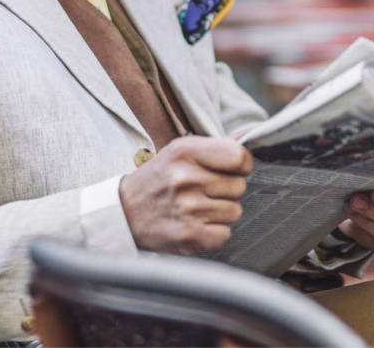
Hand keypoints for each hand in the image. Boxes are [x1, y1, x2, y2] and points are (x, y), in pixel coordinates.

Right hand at [119, 136, 252, 254]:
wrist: (124, 213)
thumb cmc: (157, 180)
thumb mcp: (179, 152)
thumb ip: (216, 146)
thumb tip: (249, 137)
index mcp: (185, 152)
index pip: (239, 156)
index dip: (243, 164)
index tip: (234, 168)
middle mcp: (186, 179)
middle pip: (240, 186)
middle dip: (228, 189)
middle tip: (204, 190)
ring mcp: (187, 209)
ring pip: (234, 211)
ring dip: (221, 211)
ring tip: (197, 207)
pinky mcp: (189, 236)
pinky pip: (225, 233)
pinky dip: (214, 231)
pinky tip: (195, 223)